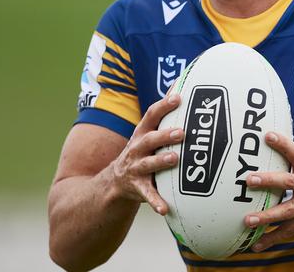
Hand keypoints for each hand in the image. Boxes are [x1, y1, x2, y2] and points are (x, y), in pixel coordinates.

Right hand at [110, 94, 183, 214]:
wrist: (112, 183)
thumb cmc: (141, 152)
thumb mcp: (147, 133)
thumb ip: (162, 114)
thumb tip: (178, 86)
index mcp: (142, 134)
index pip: (150, 116)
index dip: (163, 105)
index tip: (178, 96)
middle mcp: (136, 149)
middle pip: (149, 139)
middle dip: (164, 135)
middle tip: (181, 132)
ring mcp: (135, 169)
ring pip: (147, 165)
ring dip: (160, 162)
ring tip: (174, 160)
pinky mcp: (136, 189)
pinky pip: (147, 196)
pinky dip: (156, 202)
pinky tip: (165, 208)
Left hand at [244, 132, 293, 251]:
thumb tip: (277, 152)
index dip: (282, 143)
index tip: (267, 135)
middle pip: (288, 182)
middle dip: (268, 181)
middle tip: (250, 180)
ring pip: (287, 211)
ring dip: (266, 216)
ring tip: (248, 220)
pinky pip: (291, 231)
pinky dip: (273, 237)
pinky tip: (258, 244)